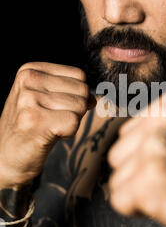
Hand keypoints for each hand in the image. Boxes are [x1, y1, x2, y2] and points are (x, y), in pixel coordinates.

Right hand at [0, 62, 95, 188]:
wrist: (7, 157)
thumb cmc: (32, 127)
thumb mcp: (46, 99)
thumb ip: (70, 90)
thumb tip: (95, 97)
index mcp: (30, 70)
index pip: (79, 75)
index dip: (76, 96)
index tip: (56, 108)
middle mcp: (28, 80)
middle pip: (82, 90)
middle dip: (76, 109)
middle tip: (53, 120)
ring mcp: (30, 99)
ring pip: (80, 106)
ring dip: (71, 122)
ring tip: (49, 127)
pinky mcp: (35, 120)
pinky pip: (74, 122)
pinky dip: (68, 133)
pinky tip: (49, 135)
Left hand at [108, 87, 165, 226]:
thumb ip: (163, 121)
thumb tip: (123, 132)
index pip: (131, 131)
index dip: (150, 156)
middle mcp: (164, 116)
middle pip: (120, 151)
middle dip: (140, 173)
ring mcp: (154, 146)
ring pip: (117, 175)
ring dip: (139, 191)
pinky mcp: (147, 179)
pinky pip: (118, 199)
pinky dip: (137, 210)